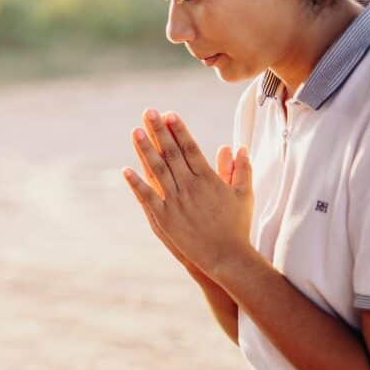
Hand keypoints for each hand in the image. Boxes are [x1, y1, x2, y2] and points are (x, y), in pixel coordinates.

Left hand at [123, 109, 253, 276]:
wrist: (226, 257)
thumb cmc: (236, 226)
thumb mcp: (244, 195)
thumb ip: (241, 169)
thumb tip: (239, 147)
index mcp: (208, 179)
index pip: (190, 148)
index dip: (179, 130)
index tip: (169, 114)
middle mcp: (189, 187)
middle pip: (171, 153)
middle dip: (159, 131)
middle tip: (148, 112)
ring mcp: (175, 202)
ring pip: (157, 170)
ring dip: (145, 150)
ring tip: (136, 131)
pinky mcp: (164, 218)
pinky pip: (147, 197)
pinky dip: (136, 183)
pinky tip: (125, 170)